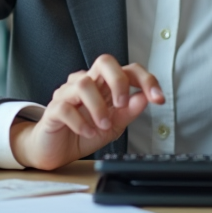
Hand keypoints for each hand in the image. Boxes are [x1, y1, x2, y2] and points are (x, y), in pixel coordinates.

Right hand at [10, 54, 163, 170]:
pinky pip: (66, 107)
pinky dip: (81, 122)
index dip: (146, 80)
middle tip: (121, 104)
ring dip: (98, 107)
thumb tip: (145, 98)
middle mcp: (86, 83)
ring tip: (103, 126)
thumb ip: (128, 112)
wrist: (54, 151)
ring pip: (84, 84)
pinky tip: (87, 133)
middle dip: (118, 80)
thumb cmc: (83, 133)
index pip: (127, 70)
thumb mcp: (113, 126)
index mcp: (104, 85)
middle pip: (104, 61)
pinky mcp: (53, 109)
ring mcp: (67, 94)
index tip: (158, 98)